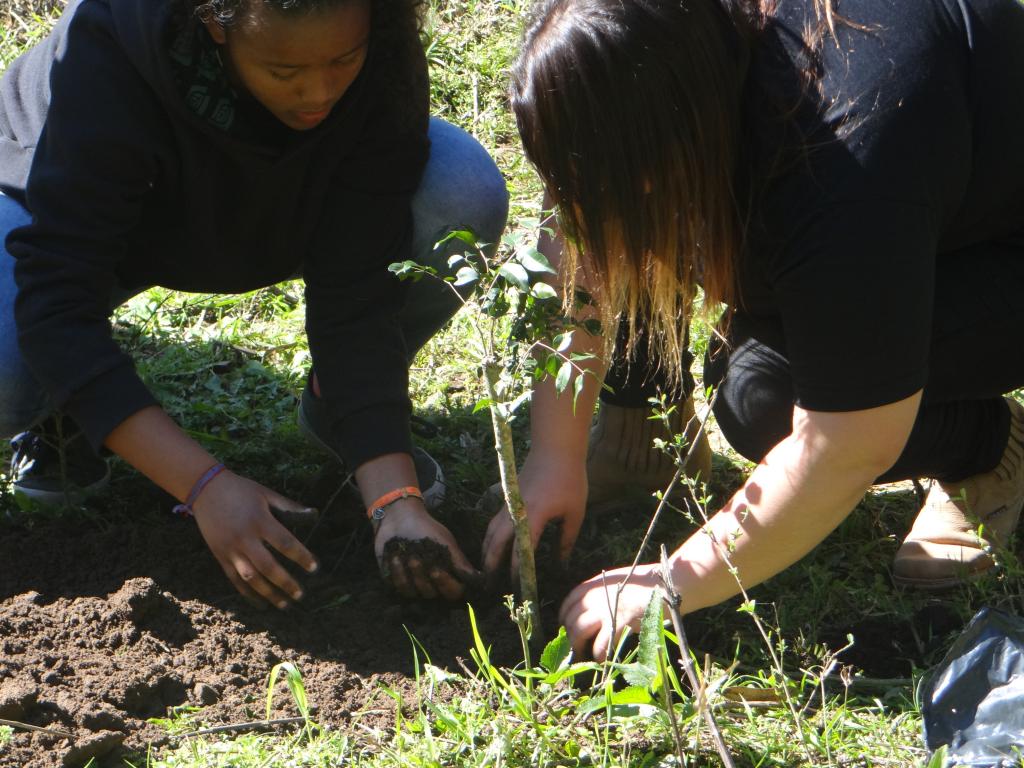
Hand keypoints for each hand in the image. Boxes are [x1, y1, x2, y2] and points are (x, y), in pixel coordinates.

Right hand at [191, 470, 318, 608]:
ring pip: (250, 577)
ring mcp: (230, 549)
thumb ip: (289, 506)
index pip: (285, 543)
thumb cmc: (241, 490)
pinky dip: (247, 593)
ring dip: (268, 593)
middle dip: (285, 582)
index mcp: (260, 521)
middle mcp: (245, 538)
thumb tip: (314, 512)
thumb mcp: (266, 494)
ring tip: (284, 604)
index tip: (314, 568)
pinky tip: (260, 603)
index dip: (301, 556)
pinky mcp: (220, 556)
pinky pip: (234, 579)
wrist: (205, 489)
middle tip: (300, 594)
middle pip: (268, 566)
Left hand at [374, 500, 481, 600]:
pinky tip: (395, 557)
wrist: (400, 518)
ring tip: (407, 555)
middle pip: (432, 594)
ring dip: (411, 573)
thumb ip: (460, 562)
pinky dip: (397, 571)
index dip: (446, 584)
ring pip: (414, 592)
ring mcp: (414, 584)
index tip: (436, 569)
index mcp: (447, 574)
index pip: (453, 592)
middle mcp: (432, 583)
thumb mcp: (446, 543)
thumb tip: (479, 580)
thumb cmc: (427, 529)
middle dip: (423, 576)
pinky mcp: (396, 582)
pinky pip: (398, 586)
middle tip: (416, 558)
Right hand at [481, 450, 586, 579]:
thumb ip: (566, 541)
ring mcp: (507, 503)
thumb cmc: (569, 479)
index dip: (518, 572)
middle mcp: (514, 511)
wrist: (556, 449)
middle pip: (496, 543)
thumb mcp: (575, 513)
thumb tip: (562, 564)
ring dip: (486, 551)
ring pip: (490, 531)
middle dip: (491, 565)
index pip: (520, 551)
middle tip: (489, 585)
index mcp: (533, 517)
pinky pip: (493, 522)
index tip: (518, 588)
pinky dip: (489, 536)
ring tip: (485, 570)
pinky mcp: (506, 497)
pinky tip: (490, 545)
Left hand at [559, 562, 662, 660]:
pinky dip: (598, 656)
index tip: (565, 626)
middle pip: (572, 618)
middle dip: (570, 636)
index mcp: (596, 583)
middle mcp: (596, 594)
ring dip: (578, 647)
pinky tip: (601, 660)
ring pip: (579, 631)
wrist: (668, 583)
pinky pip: (601, 645)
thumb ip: (601, 592)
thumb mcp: (617, 581)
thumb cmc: (646, 583)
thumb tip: (588, 612)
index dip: (564, 616)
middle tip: (575, 648)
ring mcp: (607, 608)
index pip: (570, 601)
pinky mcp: (620, 623)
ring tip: (583, 655)